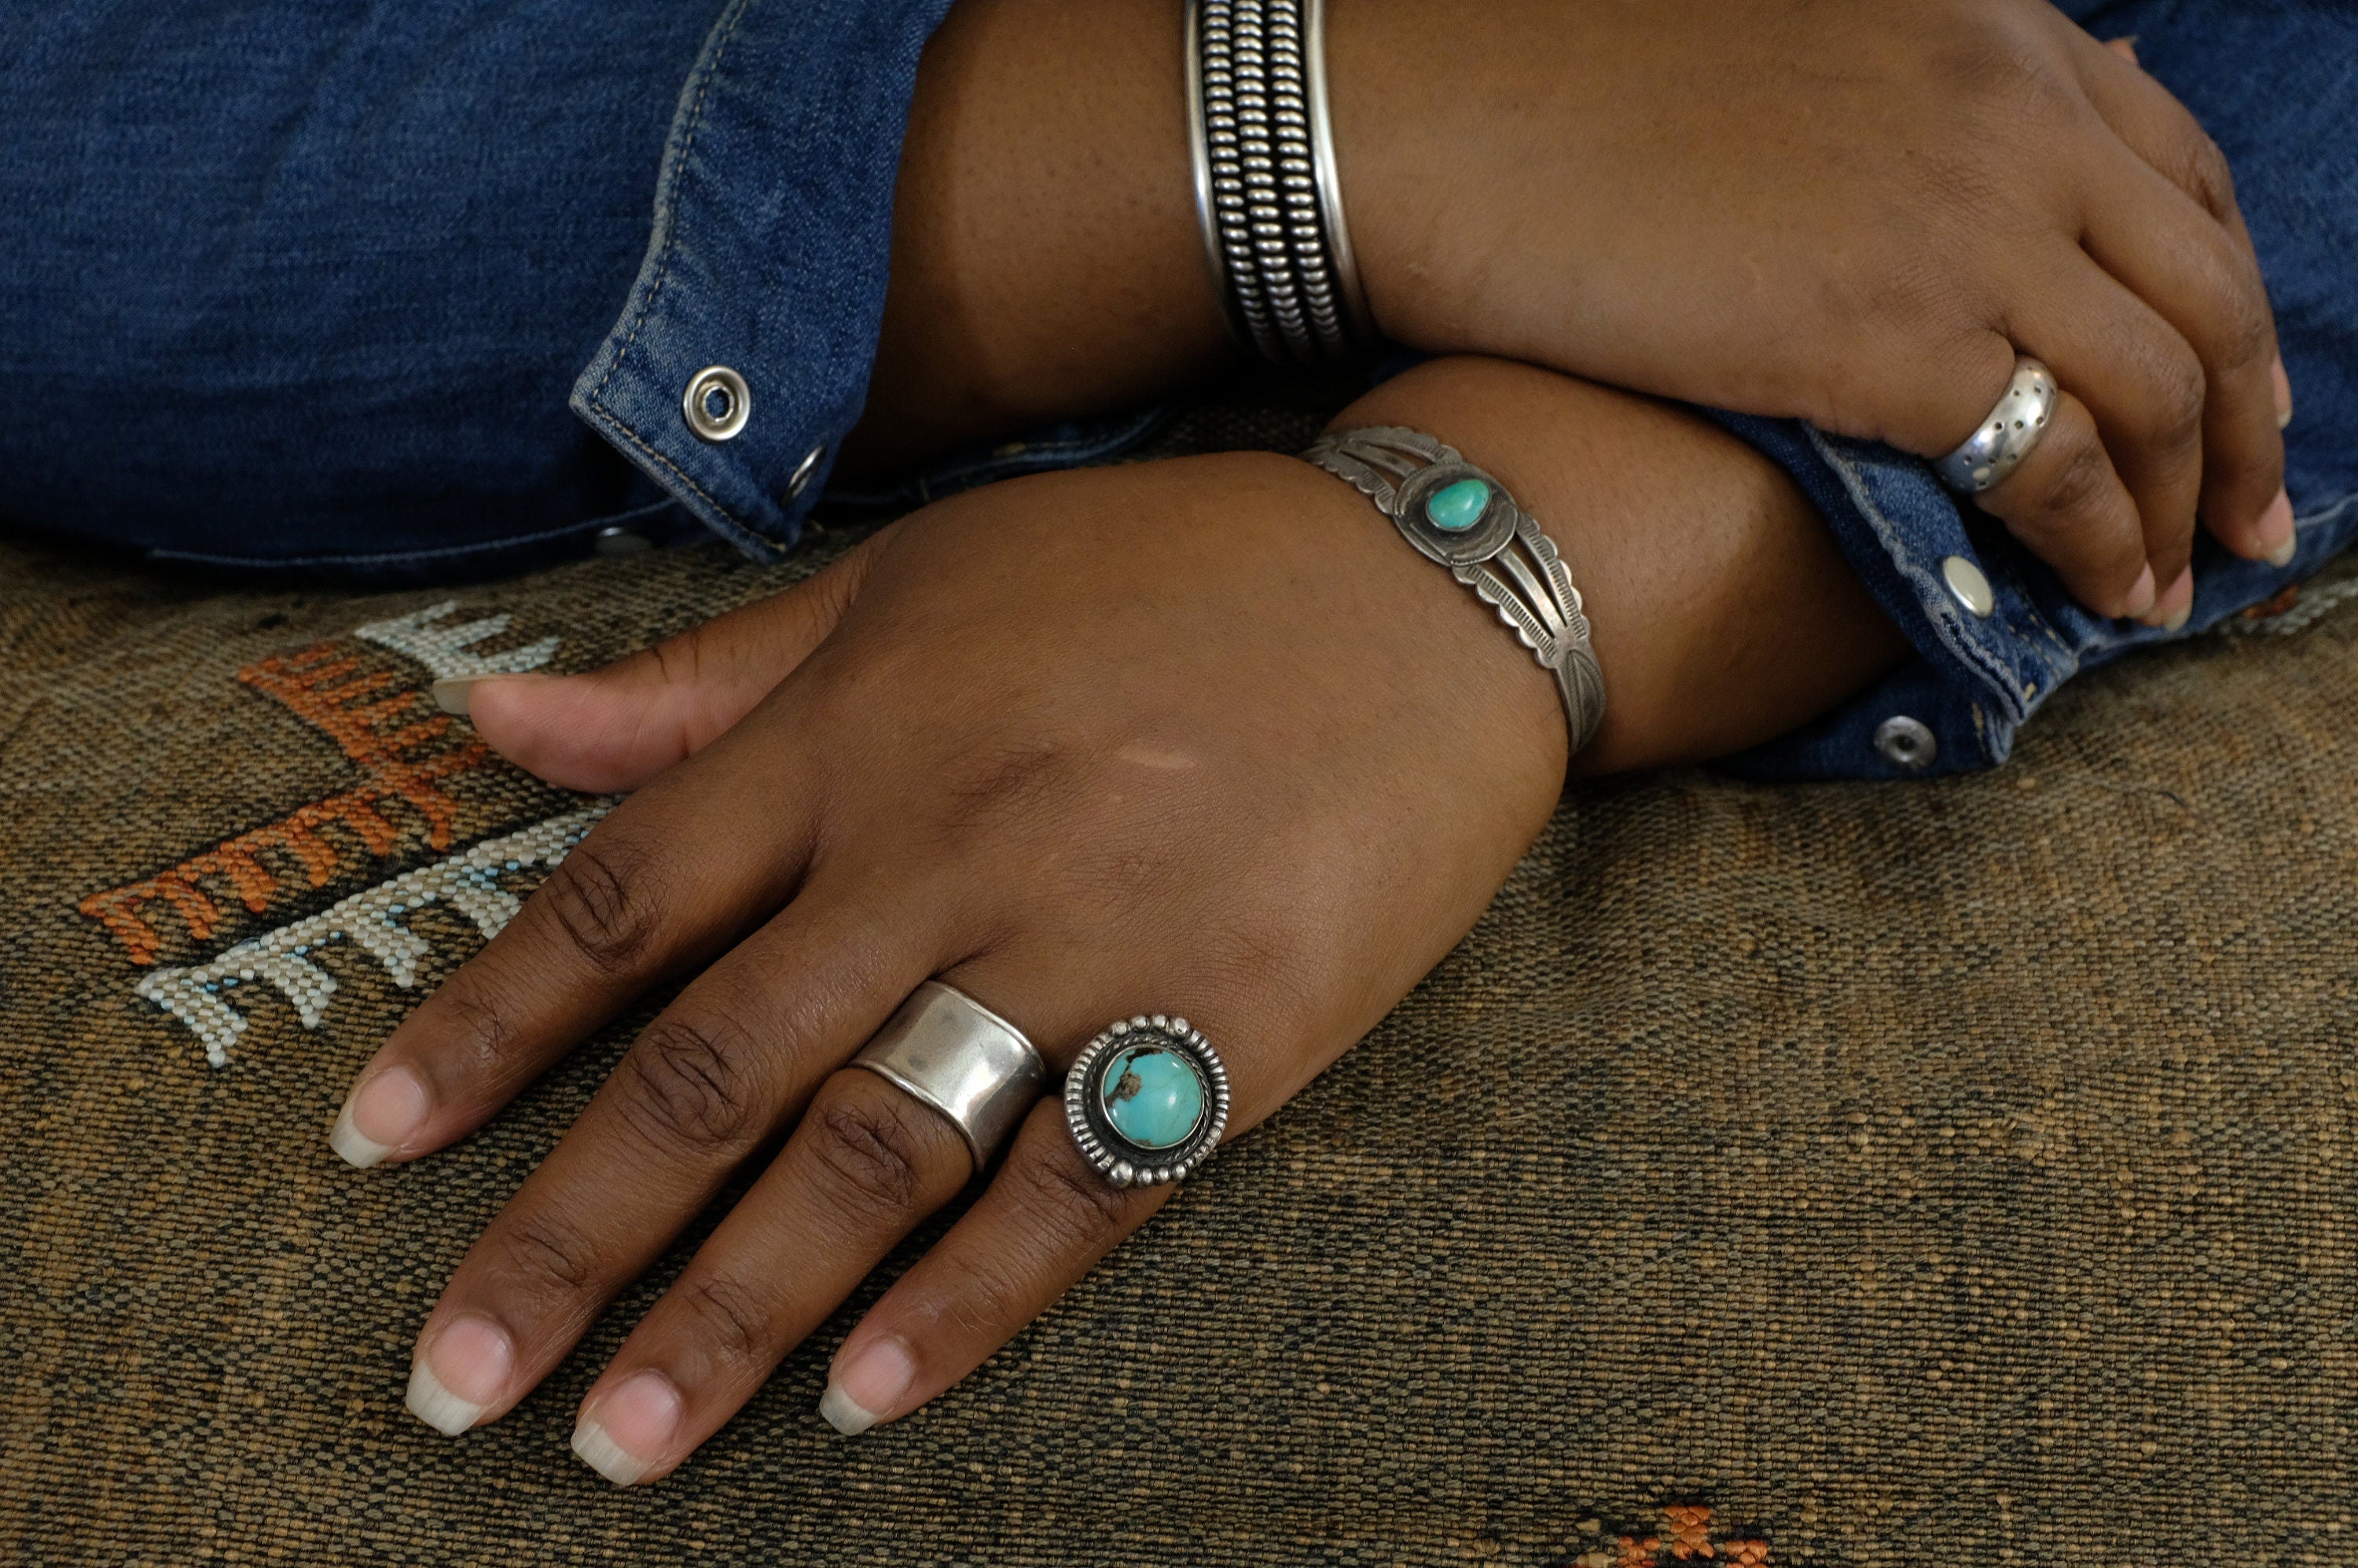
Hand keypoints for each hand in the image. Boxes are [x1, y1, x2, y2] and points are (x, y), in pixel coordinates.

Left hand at [333, 447, 1570, 1478]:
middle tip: (452, 1386)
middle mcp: (947, 839)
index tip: (370, 1151)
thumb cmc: (1163, 571)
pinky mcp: (1230, 1019)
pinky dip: (965, 1304)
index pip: (621, 902)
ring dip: (732, 1314)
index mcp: (856, 727)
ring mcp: (1094, 937)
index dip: (482, 1034)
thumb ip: (708, 678)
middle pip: (715, 1066)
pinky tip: (864, 1399)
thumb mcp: (916, 577)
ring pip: (873, 1151)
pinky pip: (1074, 1187)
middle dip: (566, 1240)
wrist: (1437, 582)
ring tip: (618, 1448)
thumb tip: (495, 727)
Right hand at [1332, 0, 2290, 622]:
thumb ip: (1893, 108)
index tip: (2227, 378)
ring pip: (2158, 383)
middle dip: (2248, 418)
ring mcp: (1964, 222)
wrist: (1445, 123)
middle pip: (2203, 285)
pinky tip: (2105, 593)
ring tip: (2178, 582)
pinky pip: (2060, 463)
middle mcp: (2011, 114)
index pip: (2175, 169)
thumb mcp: (1782, 54)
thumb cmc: (1566, 93)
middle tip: (2253, 511)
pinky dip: (2106, 540)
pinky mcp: (1893, 338)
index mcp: (1988, 31)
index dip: (2219, 291)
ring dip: (2191, 499)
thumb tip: (1934, 184)